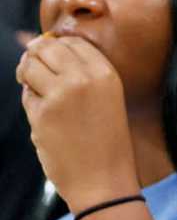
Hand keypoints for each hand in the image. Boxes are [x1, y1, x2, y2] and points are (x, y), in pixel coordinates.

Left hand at [17, 34, 138, 211]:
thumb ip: (82, 73)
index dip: (55, 47)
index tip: (50, 59)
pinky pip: (26, 95)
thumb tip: (41, 47)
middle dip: (35, 56)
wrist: (103, 178)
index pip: (72, 41)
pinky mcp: (42, 114)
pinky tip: (45, 117)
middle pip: (46, 48)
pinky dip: (30, 101)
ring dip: (27, 75)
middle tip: (33, 72)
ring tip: (37, 91)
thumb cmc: (105, 139)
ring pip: (29, 66)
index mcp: (106, 73)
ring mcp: (61, 94)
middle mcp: (84, 78)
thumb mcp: (107, 97)